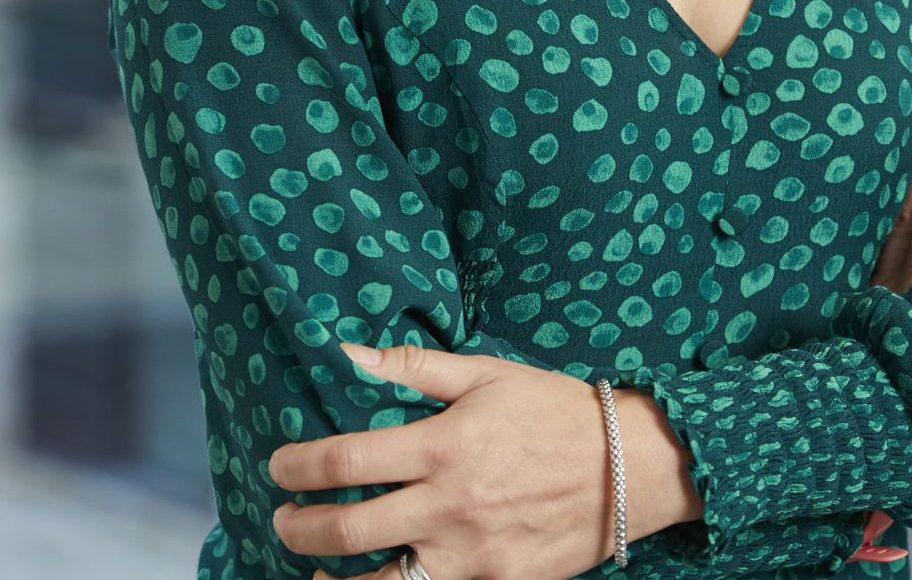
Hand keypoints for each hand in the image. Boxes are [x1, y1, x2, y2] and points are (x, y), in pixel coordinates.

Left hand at [269, 339, 647, 579]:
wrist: (631, 467)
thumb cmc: (555, 411)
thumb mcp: (488, 373)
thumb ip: (416, 366)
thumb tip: (351, 353)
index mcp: (445, 445)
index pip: (345, 462)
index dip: (298, 466)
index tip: (280, 467)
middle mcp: (450, 506)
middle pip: (346, 529)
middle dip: (297, 526)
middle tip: (283, 518)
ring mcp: (471, 554)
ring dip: (332, 578)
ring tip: (316, 566)